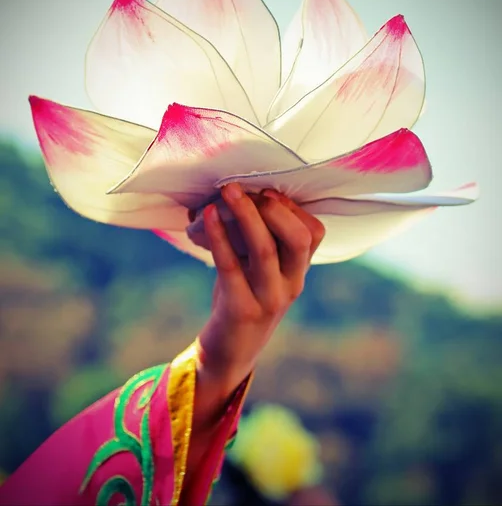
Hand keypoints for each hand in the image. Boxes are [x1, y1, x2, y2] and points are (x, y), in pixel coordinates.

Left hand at [198, 182, 324, 393]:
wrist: (230, 350)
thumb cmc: (243, 297)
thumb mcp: (261, 269)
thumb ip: (262, 239)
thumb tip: (239, 193)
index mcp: (299, 271)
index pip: (314, 233)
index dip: (292, 207)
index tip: (266, 191)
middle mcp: (291, 285)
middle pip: (298, 239)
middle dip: (274, 207)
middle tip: (245, 187)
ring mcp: (269, 300)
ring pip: (266, 249)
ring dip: (246, 215)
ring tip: (227, 192)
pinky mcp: (241, 309)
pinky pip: (230, 266)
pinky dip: (219, 236)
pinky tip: (207, 217)